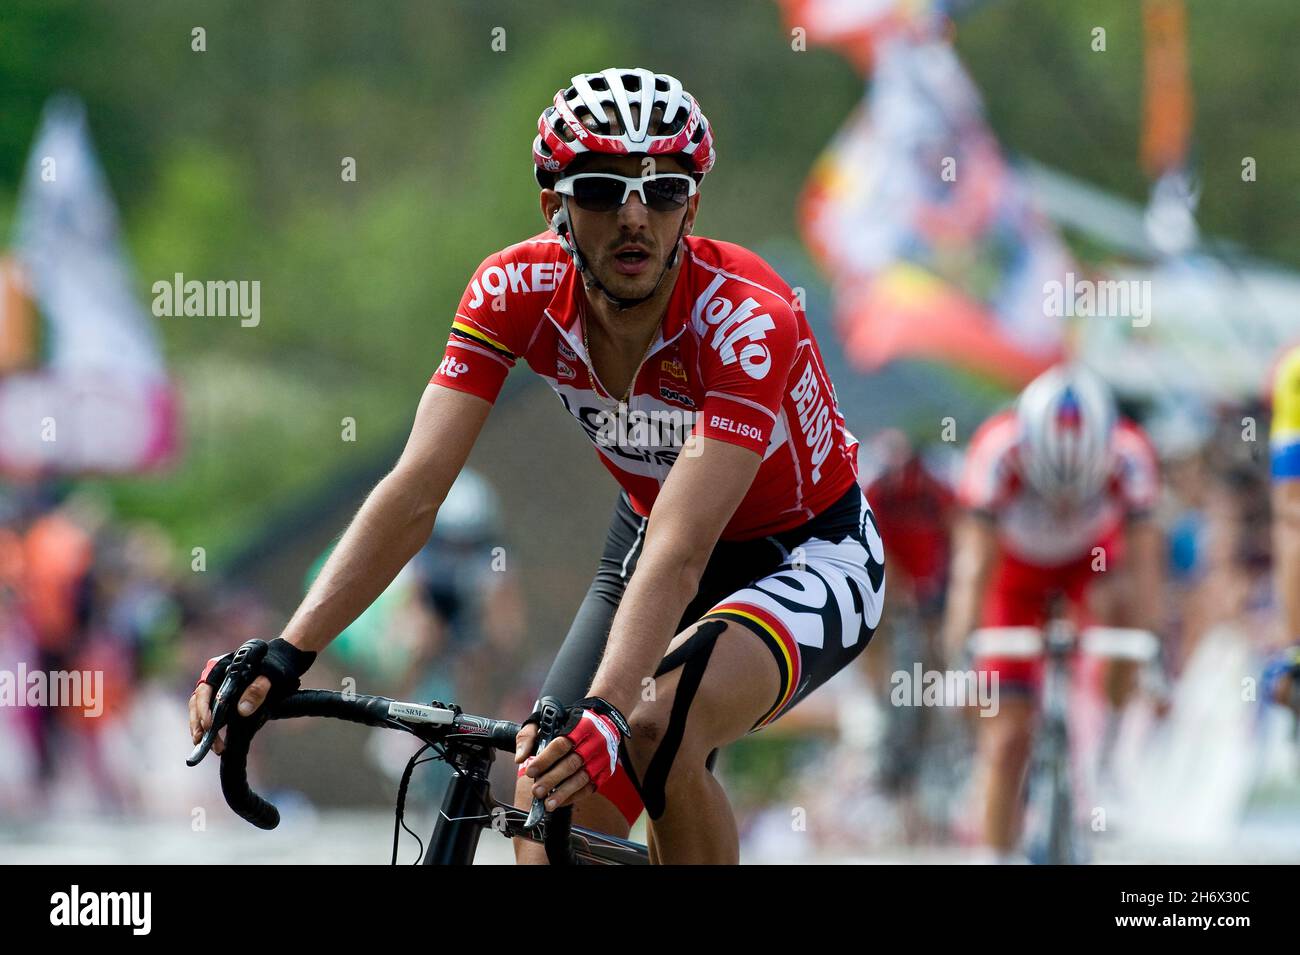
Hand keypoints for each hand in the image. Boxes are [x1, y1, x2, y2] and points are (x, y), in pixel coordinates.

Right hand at [187, 638, 315, 755]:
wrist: (283, 663)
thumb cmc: (274, 666)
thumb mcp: (270, 675)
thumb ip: (257, 689)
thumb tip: (243, 709)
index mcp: (221, 670)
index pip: (204, 690)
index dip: (203, 708)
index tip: (209, 724)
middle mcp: (215, 681)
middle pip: (198, 702)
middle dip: (198, 723)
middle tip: (201, 740)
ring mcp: (219, 692)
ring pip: (201, 711)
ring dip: (201, 729)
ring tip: (208, 746)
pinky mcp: (225, 703)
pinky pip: (212, 716)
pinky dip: (210, 730)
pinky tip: (214, 743)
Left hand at [522, 699, 629, 811]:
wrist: (603, 723)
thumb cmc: (570, 722)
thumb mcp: (547, 720)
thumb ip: (530, 735)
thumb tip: (520, 758)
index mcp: (581, 725)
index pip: (561, 744)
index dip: (545, 759)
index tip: (530, 771)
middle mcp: (595, 741)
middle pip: (571, 764)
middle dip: (552, 779)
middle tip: (536, 791)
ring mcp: (602, 758)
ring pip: (581, 778)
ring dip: (563, 793)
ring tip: (547, 804)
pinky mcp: (606, 771)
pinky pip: (590, 787)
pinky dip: (574, 796)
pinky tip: (560, 801)